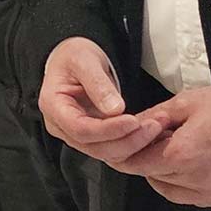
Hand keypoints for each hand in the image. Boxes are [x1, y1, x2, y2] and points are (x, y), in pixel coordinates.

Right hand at [38, 37, 166, 166]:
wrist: (73, 60)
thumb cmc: (74, 57)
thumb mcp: (84, 61)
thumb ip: (98, 84)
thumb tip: (116, 109)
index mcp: (53, 106)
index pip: (80, 129)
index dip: (108, 130)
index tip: (133, 121)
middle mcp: (62, 127)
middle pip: (94, 147)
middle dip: (127, 140)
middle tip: (154, 125)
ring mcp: (76, 135)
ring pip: (106, 153)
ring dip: (134, 144)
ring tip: (156, 127)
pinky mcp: (93, 138)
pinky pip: (113, 149)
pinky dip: (133, 144)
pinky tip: (150, 133)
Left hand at [126, 82, 210, 206]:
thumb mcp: (189, 102)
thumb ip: (154, 116)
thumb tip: (129, 123)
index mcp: (182, 155)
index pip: (135, 164)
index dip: (125, 151)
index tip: (126, 140)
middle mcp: (197, 181)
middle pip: (152, 176)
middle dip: (146, 158)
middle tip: (154, 138)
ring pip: (172, 191)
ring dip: (164, 174)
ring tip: (174, 149)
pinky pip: (196, 197)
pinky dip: (186, 184)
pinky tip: (194, 164)